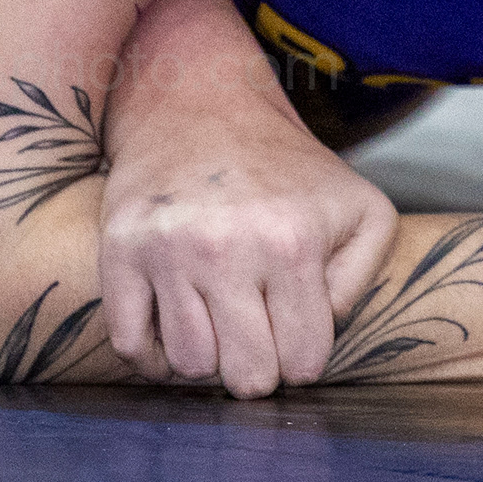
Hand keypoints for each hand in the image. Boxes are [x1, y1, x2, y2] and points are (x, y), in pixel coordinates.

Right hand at [96, 0, 398, 395]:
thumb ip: (361, 276)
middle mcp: (228, 248)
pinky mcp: (121, 250)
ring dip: (207, 354)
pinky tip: (176, 322)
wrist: (201, 104)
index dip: (302, 355)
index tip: (293, 329)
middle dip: (258, 365)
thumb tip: (324, 327)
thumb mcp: (357, 205)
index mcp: (293, 241)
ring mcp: (169, 251)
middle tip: (256, 329)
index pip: (303, 362)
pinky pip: (131, 346)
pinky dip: (153, 353)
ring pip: (189, 367)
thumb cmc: (285, 168)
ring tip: (218, 316)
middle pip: (247, 377)